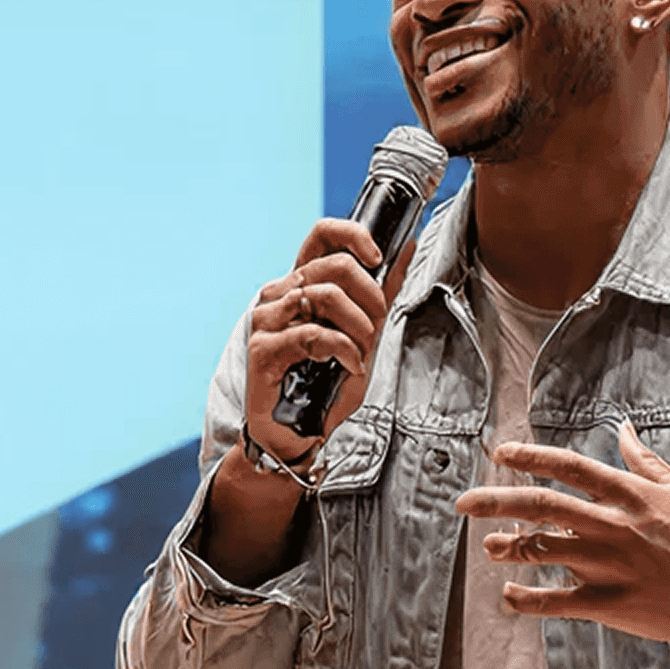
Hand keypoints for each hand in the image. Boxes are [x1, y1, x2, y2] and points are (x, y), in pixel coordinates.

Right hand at [241, 219, 414, 462]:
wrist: (297, 433)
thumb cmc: (325, 385)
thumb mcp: (364, 333)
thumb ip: (381, 292)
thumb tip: (408, 248)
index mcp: (301, 284)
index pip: (322, 235)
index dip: (353, 235)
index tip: (377, 258)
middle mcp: (279, 295)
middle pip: (334, 266)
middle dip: (370, 297)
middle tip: (375, 327)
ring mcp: (266, 320)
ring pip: (324, 296)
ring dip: (357, 327)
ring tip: (359, 352)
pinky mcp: (261, 348)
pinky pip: (314, 333)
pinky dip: (342, 349)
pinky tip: (348, 365)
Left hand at [453, 420, 669, 643]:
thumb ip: (646, 461)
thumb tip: (623, 428)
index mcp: (631, 496)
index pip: (571, 468)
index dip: (532, 457)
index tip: (499, 452)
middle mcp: (615, 527)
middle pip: (544, 507)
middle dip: (497, 502)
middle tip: (463, 502)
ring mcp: (611, 567)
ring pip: (544, 552)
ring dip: (509, 548)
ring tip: (489, 546)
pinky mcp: (610, 604)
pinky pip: (557, 602)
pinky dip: (527, 600)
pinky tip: (508, 595)